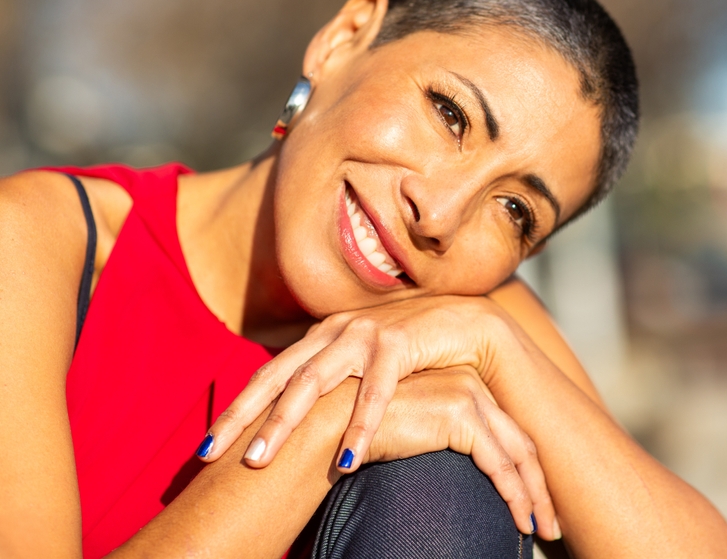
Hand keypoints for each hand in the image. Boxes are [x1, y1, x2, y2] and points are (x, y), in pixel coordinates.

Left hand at [201, 295, 518, 468]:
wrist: (465, 322)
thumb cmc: (413, 353)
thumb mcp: (362, 369)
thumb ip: (333, 388)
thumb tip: (297, 426)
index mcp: (321, 338)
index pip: (268, 376)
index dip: (236, 410)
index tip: (205, 448)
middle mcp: (334, 331)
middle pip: (277, 378)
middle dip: (241, 417)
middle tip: (211, 455)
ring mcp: (364, 334)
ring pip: (312, 382)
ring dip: (283, 422)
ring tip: (258, 460)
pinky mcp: (399, 343)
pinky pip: (375, 391)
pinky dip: (359, 425)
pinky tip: (346, 458)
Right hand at [361, 366, 556, 537]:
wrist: (330, 424)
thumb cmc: (358, 436)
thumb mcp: (410, 433)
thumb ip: (435, 440)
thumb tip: (457, 473)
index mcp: (460, 384)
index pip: (504, 433)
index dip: (522, 472)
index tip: (533, 506)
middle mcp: (469, 384)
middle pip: (518, 442)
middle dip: (538, 487)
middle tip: (551, 524)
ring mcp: (467, 396)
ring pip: (516, 453)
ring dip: (533, 497)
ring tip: (542, 530)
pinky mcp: (459, 415)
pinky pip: (499, 463)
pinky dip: (515, 495)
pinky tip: (522, 521)